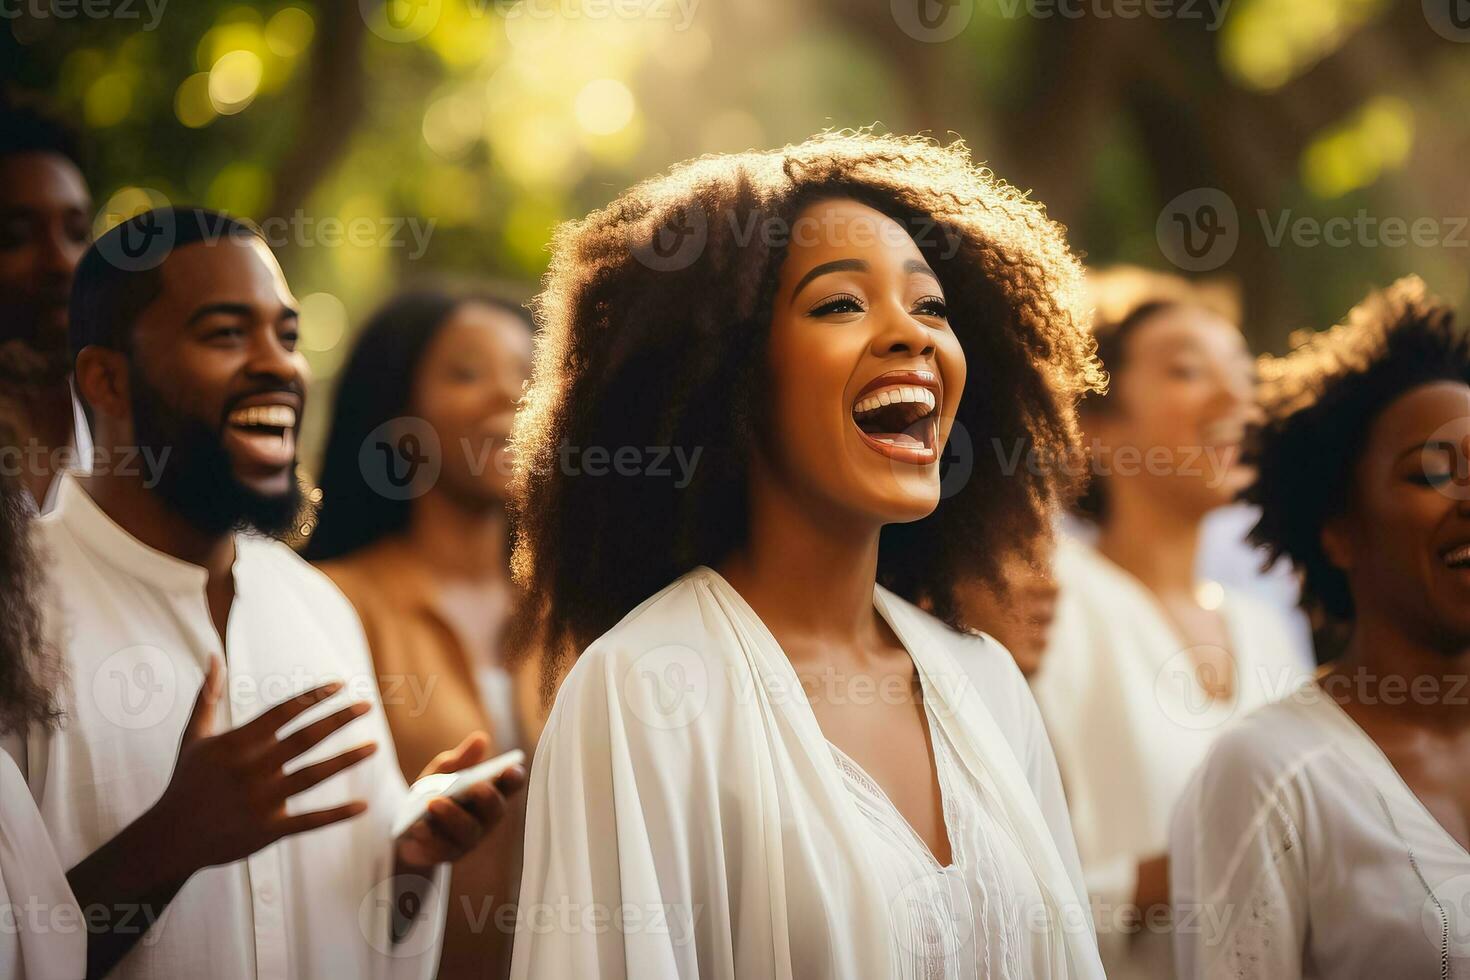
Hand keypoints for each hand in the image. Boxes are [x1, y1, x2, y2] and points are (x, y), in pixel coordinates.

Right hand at [151, 657, 378, 877]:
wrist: (169, 839)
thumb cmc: (186, 781)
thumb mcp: (193, 737)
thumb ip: (208, 696)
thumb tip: (213, 656)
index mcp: (235, 744)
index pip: (283, 712)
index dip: (313, 697)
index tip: (341, 684)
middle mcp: (250, 770)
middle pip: (304, 738)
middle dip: (338, 719)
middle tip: (369, 705)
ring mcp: (260, 802)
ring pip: (312, 776)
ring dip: (346, 760)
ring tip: (375, 746)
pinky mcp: (267, 831)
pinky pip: (309, 821)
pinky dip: (337, 814)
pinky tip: (364, 804)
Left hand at [394, 732, 527, 869]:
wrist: (405, 827)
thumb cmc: (432, 794)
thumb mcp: (441, 773)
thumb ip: (460, 759)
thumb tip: (481, 739)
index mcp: (489, 793)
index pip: (510, 786)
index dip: (514, 778)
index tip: (511, 768)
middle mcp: (485, 819)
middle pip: (494, 811)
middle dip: (487, 799)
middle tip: (476, 787)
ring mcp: (467, 840)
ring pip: (468, 832)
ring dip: (452, 816)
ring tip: (434, 803)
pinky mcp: (445, 855)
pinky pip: (440, 849)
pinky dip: (429, 837)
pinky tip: (418, 826)